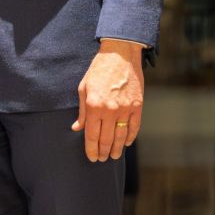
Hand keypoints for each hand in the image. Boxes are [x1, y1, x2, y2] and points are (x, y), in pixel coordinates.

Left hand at [72, 39, 143, 161]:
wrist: (120, 55)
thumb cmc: (99, 70)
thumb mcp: (84, 88)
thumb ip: (82, 111)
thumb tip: (77, 128)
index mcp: (94, 105)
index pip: (91, 135)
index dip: (91, 149)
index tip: (91, 157)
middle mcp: (110, 109)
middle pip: (106, 139)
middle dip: (102, 152)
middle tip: (101, 159)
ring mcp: (125, 108)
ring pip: (121, 136)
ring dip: (117, 149)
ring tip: (113, 156)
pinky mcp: (137, 105)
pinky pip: (134, 127)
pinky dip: (130, 137)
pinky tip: (126, 143)